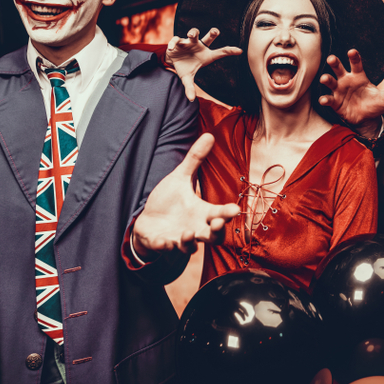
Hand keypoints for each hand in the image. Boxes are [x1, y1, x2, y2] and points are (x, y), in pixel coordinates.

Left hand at [133, 133, 240, 254]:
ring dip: (190, 242)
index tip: (235, 209)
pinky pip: (165, 248)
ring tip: (188, 233)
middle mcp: (195, 228)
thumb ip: (195, 159)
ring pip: (190, 247)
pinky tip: (164, 241)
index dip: (227, 213)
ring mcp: (179, 239)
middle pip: (212, 237)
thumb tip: (209, 135)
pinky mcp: (162, 243)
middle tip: (215, 224)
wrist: (148, 220)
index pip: (219, 214)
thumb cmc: (169, 200)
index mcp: (202, 212)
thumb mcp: (181, 177)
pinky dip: (165, 246)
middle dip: (215, 233)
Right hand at [166, 27, 241, 101]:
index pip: (220, 53)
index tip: (240, 50)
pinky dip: (174, 43)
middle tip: (215, 31)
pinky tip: (172, 48)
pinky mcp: (178, 42)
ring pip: (194, 33)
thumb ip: (190, 87)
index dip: (229, 51)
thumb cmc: (185, 67)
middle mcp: (199, 46)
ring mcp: (189, 42)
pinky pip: (177, 39)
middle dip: (212, 33)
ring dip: (193, 33)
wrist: (172, 61)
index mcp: (206, 55)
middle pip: (208, 38)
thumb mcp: (187, 78)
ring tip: (191, 35)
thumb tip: (191, 100)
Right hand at [319, 50, 383, 138]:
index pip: (356, 64)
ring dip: (326, 79)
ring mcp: (339, 91)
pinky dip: (325, 99)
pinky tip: (325, 100)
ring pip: (330, 81)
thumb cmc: (374, 105)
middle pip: (339, 68)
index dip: (354, 57)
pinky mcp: (335, 103)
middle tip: (332, 58)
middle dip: (335, 63)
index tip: (352, 51)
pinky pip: (328, 99)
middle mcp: (347, 81)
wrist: (366, 119)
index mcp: (359, 76)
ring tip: (325, 78)